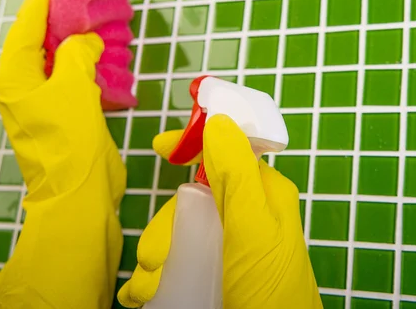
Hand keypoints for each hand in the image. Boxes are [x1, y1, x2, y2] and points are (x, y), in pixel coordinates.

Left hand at [0, 0, 125, 308]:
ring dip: (81, 37)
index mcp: (15, 74)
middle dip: (66, 12)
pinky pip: (75, 76)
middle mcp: (24, 84)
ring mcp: (44, 99)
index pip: (29, 21)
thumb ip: (78, 53)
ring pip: (61, 57)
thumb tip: (87, 42)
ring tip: (103, 18)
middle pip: (43, 37)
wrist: (80, 194)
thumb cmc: (70, 141)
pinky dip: (91, 62)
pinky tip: (109, 53)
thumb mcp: (73, 87)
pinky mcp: (65, 112)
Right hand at [118, 115, 321, 308]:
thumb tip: (219, 122)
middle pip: (192, 198)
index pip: (227, 153)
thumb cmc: (269, 292)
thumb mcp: (254, 229)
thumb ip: (237, 174)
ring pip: (178, 230)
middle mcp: (245, 217)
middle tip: (156, 256)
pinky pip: (176, 260)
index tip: (161, 145)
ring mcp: (227, 248)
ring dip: (156, 254)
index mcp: (263, 196)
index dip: (195, 144)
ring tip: (150, 286)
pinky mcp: (212, 274)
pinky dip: (154, 275)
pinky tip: (146, 292)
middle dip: (166, 224)